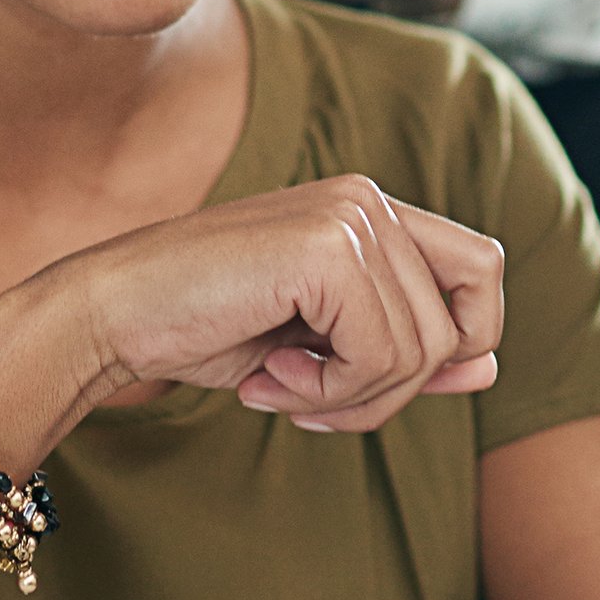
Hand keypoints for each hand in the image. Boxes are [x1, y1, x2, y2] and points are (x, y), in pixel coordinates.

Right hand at [0, 177, 503, 464]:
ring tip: (277, 385)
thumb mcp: (318, 348)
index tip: (366, 385)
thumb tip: (489, 367)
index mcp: (368, 209)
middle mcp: (368, 200)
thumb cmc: (201, 327)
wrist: (110, 316)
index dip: (457, 342)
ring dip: (350, 399)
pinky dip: (328, 393)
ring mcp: (350, 217)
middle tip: (313, 398)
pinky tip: (266, 378)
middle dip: (397, 388)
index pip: (481, 272)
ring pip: (423, 351)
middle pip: (462, 322)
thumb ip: (402, 350)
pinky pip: (381, 356)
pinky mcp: (326, 250)